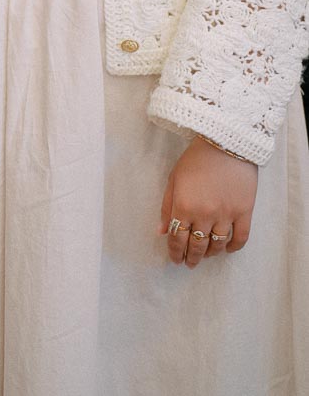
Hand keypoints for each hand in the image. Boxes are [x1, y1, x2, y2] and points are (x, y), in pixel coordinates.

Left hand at [159, 136, 257, 268]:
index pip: (177, 238)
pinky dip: (233, 247)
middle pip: (197, 245)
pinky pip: (240, 238)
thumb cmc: (196, 158)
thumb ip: (167, 206)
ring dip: (210, 253)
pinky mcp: (244, 212)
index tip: (176, 259)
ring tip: (206, 255)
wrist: (225, 142)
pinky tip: (227, 249)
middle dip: (191, 257)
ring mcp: (226, 215)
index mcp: (184, 206)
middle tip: (189, 263)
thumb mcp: (174, 179)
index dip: (175, 252)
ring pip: (217, 245)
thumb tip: (161, 232)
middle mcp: (204, 214)